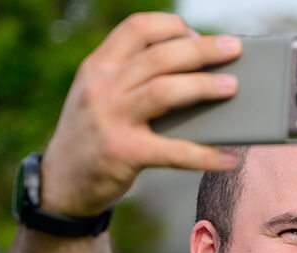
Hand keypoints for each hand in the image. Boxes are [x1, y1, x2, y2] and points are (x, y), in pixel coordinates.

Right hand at [40, 12, 242, 217]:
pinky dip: (206, 155)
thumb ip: (133, 78)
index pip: (137, 28)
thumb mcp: (101, 96)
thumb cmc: (95, 135)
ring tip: (233, 87)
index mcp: (98, 66)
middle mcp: (101, 87)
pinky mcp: (122, 153)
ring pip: (164, 92)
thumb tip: (196, 71)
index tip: (197, 34)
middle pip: (159, 56)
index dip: (172, 26)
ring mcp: (110, 119)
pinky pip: (174, 152)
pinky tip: (230, 158)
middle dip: (202, 49)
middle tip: (234, 48)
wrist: (61, 182)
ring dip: (203, 87)